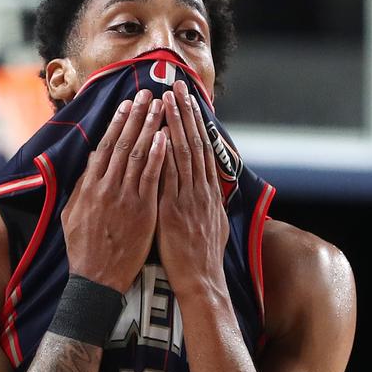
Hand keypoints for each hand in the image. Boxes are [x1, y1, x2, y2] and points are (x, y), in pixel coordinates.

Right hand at [62, 89, 166, 293]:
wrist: (97, 279)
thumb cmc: (84, 250)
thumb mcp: (71, 215)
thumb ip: (81, 188)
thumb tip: (90, 164)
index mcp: (90, 187)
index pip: (105, 146)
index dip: (117, 123)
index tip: (126, 105)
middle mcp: (107, 187)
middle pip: (123, 143)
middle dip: (136, 116)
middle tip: (147, 93)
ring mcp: (125, 198)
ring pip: (138, 155)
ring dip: (150, 128)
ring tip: (160, 106)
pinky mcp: (142, 212)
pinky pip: (151, 178)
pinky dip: (158, 156)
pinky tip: (165, 137)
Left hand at [156, 80, 228, 300]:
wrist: (202, 283)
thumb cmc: (203, 261)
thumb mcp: (213, 228)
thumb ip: (208, 207)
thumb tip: (209, 194)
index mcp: (209, 194)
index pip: (203, 151)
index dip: (195, 125)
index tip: (188, 103)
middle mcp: (200, 191)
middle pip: (194, 144)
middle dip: (185, 114)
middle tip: (176, 88)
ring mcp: (187, 199)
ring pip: (182, 154)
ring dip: (173, 125)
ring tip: (165, 100)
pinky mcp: (172, 211)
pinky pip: (168, 177)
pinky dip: (164, 155)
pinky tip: (158, 135)